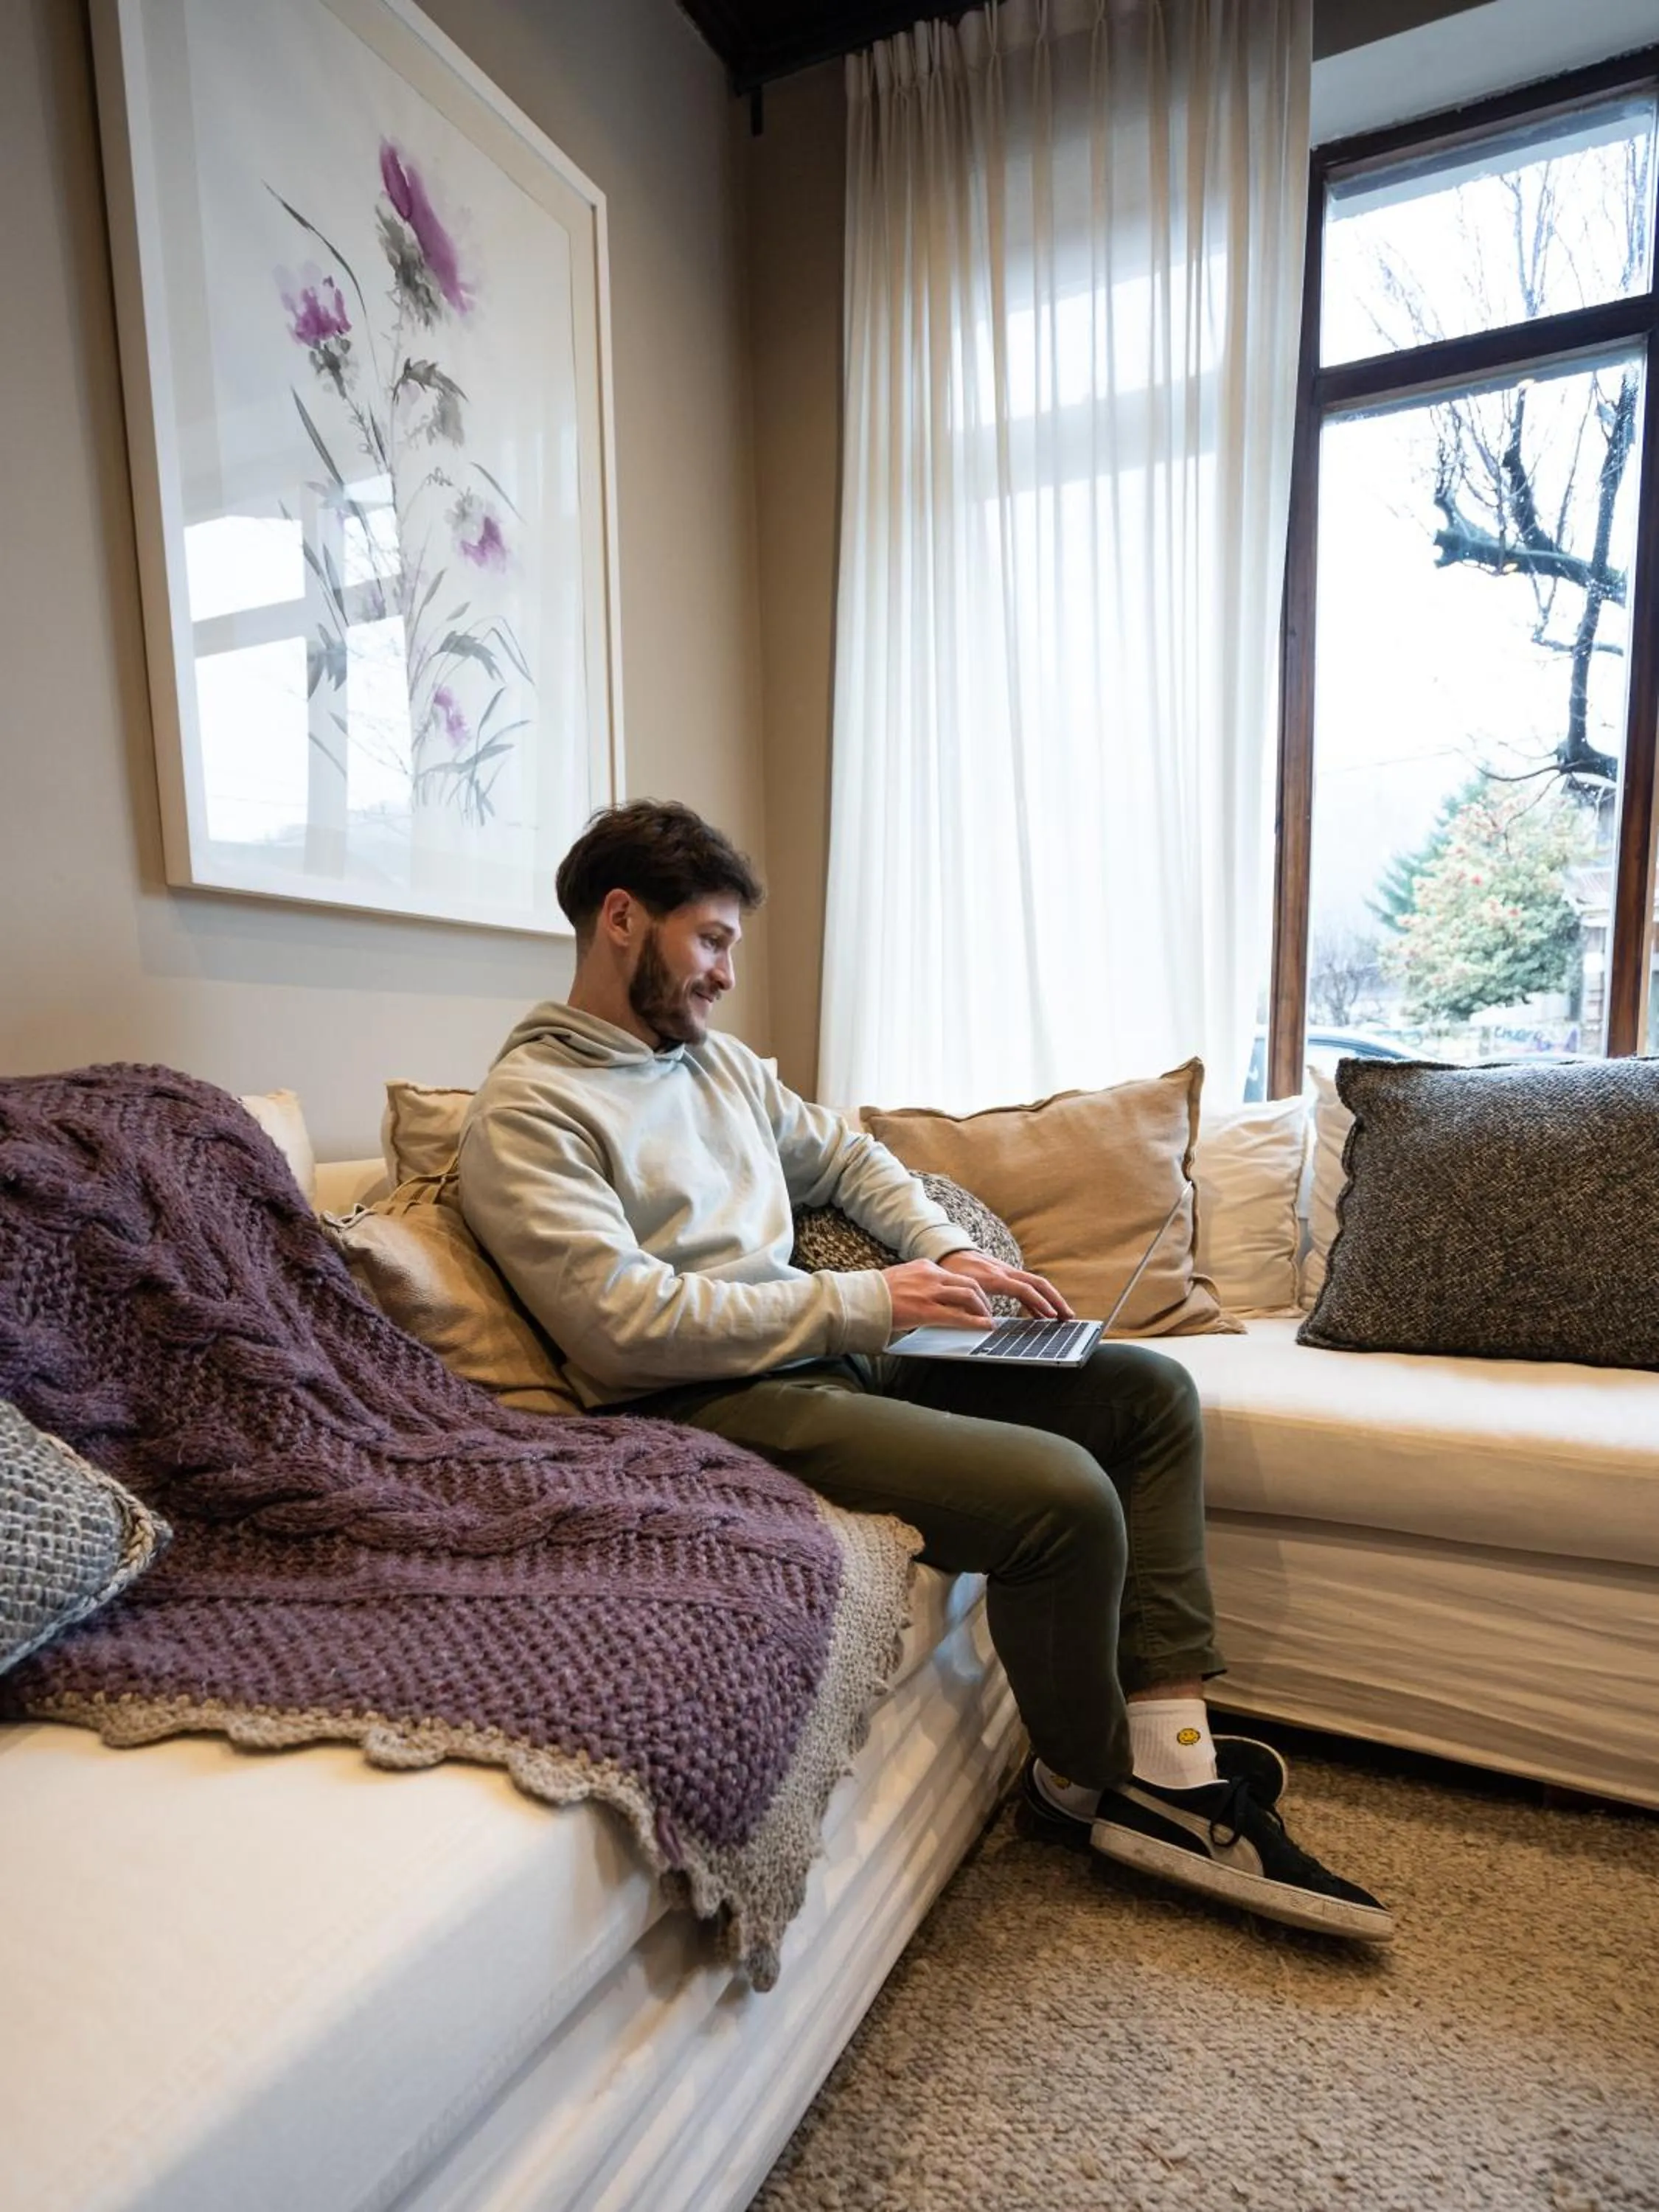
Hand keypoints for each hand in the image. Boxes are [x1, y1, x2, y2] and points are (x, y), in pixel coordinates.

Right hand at [882, 1258, 997, 1333]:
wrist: (861, 1299)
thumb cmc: (876, 1293)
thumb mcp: (902, 1278)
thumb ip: (919, 1283)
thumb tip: (930, 1295)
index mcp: (925, 1267)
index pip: (956, 1275)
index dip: (971, 1288)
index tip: (976, 1298)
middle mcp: (931, 1275)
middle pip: (969, 1282)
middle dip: (982, 1298)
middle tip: (987, 1311)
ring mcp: (930, 1292)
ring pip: (968, 1296)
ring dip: (982, 1309)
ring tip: (987, 1320)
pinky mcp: (926, 1310)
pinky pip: (958, 1315)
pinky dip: (975, 1322)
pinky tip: (984, 1327)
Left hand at [939, 1248, 1073, 1319]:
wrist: (948, 1251)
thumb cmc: (952, 1270)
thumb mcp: (959, 1288)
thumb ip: (971, 1303)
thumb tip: (987, 1321)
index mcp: (995, 1277)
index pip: (1024, 1289)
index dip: (1039, 1303)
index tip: (1051, 1316)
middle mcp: (1006, 1272)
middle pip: (1038, 1284)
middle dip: (1056, 1300)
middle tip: (1068, 1316)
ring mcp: (1007, 1272)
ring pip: (1035, 1285)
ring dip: (1050, 1300)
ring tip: (1062, 1317)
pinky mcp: (1005, 1276)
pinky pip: (1026, 1288)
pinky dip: (1036, 1301)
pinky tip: (1041, 1315)